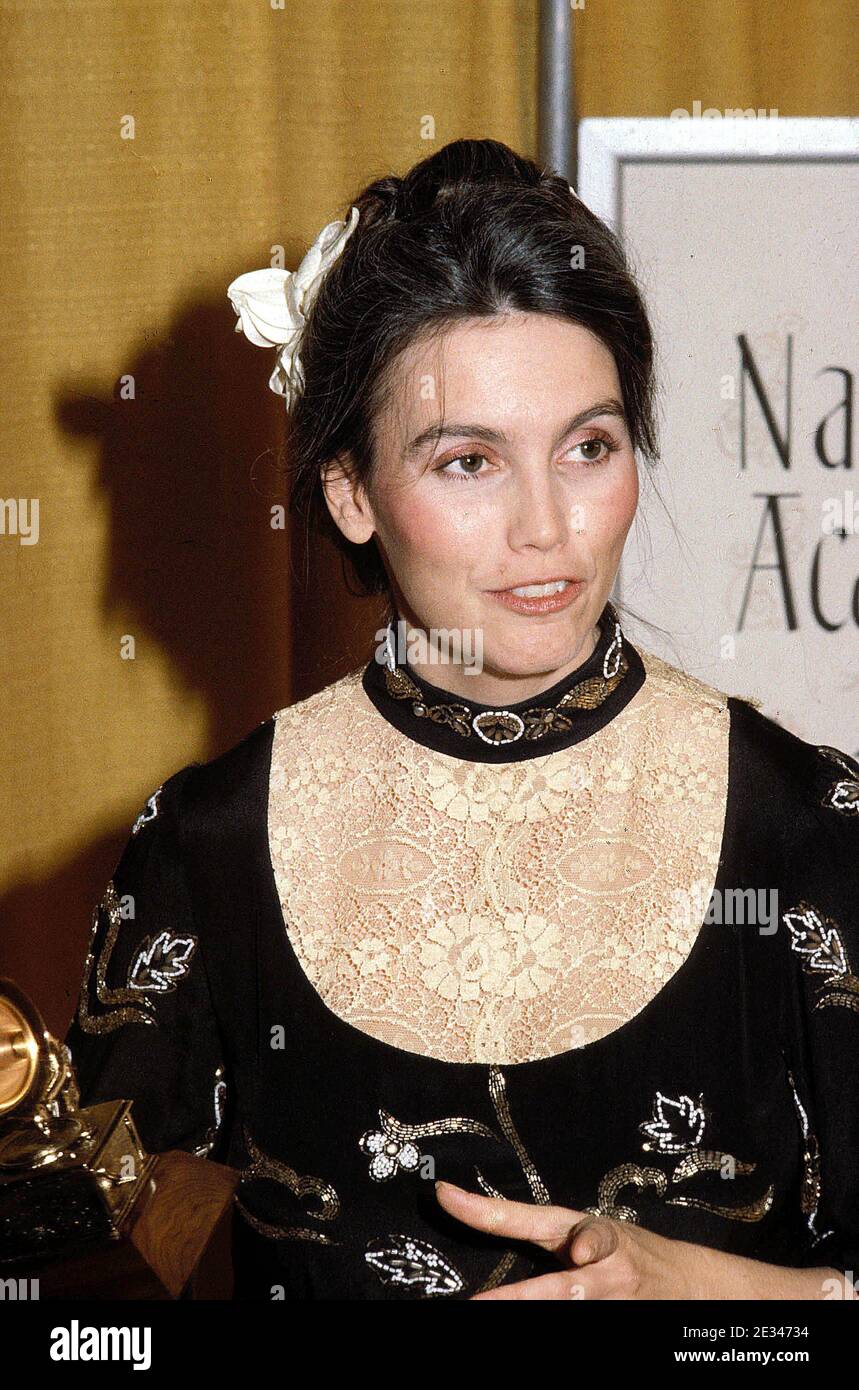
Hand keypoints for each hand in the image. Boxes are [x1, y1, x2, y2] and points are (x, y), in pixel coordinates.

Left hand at [434, 1180, 853, 1299]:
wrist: (695, 1286)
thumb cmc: (627, 1253)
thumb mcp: (585, 1230)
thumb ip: (534, 1227)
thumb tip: (453, 1201)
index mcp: (584, 1231)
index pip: (525, 1218)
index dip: (481, 1209)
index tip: (445, 1196)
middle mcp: (601, 1268)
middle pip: (550, 1291)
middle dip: (514, 1304)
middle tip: (474, 1309)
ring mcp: (615, 1302)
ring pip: (566, 1311)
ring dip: (531, 1312)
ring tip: (490, 1313)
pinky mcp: (626, 1326)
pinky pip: (586, 1332)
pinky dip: (564, 1328)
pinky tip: (520, 1317)